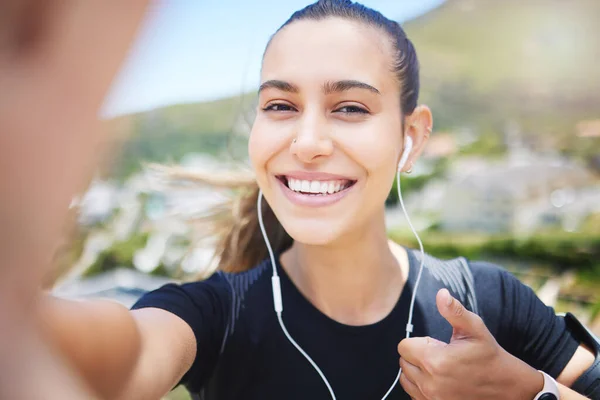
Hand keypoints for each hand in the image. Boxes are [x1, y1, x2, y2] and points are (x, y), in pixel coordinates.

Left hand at [397, 288, 543, 399]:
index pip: (403, 346)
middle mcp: (430, 383)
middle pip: (403, 362)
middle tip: (440, 355)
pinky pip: (413, 393)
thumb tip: (441, 294)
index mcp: (435, 361)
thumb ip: (454, 311)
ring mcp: (431, 398)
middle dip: (417, 355)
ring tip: (438, 367)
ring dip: (416, 371)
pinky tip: (438, 380)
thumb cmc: (489, 356)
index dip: (418, 342)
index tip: (436, 344)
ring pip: (406, 379)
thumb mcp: (474, 329)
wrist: (507, 388)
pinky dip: (420, 386)